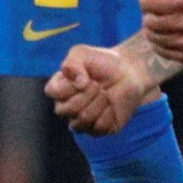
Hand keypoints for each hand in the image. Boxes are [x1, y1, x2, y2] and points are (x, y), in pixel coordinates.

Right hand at [46, 43, 162, 136]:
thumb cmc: (103, 62)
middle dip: (85, 96)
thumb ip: (72, 63)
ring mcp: (82, 120)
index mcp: (59, 88)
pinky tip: (113, 105)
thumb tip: (78, 83)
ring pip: (82, 120)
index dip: (69, 86)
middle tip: (98, 85)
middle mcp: (67, 107)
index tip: (85, 77)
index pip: (52, 93)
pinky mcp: (99, 129)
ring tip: (106, 94)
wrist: (130, 72)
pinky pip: (99, 127)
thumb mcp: (82, 53)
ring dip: (98, 104)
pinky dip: (109, 114)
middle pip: (65, 111)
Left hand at [139, 0, 182, 67]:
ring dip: (151, 33)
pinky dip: (159, 45)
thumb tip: (143, 6)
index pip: (147, 4)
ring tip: (157, 27)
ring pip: (154, 39)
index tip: (152, 3)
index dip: (146, 3)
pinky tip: (164, 38)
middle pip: (149, 22)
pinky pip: (163, 53)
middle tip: (153, 17)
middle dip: (147, 18)